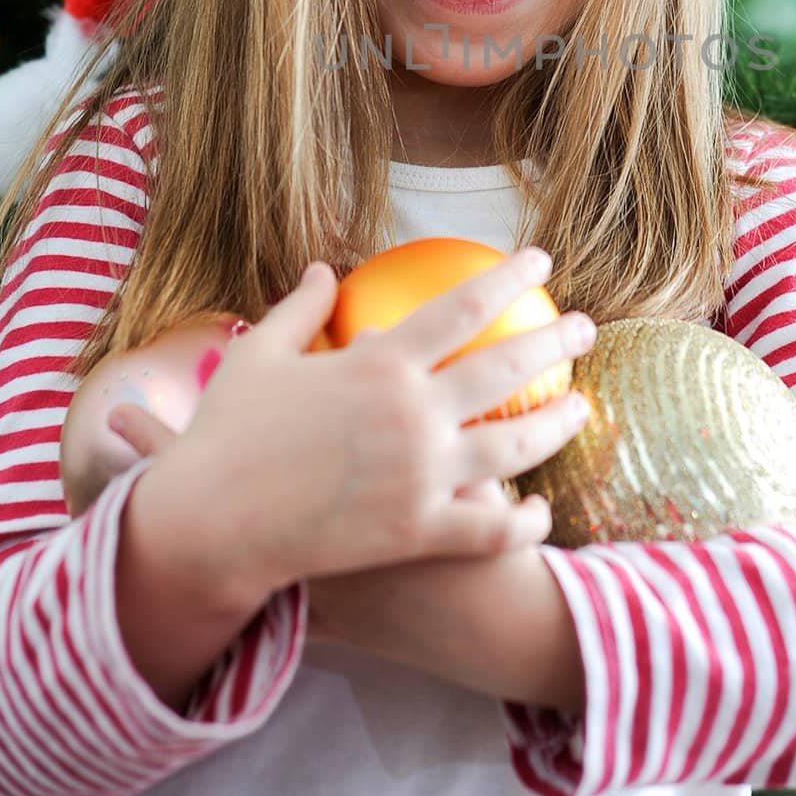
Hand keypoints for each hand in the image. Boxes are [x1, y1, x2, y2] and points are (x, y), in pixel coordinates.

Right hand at [108, 252, 594, 608]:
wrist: (209, 527)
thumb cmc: (227, 436)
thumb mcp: (258, 357)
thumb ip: (298, 309)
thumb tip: (321, 268)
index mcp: (379, 364)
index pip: (463, 308)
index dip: (508, 279)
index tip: (540, 262)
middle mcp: (412, 414)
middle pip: (506, 369)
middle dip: (555, 341)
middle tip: (586, 329)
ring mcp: (421, 476)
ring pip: (515, 446)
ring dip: (559, 424)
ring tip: (584, 407)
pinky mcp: (418, 533)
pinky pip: (490, 527)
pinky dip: (524, 520)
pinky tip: (542, 511)